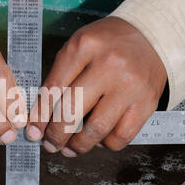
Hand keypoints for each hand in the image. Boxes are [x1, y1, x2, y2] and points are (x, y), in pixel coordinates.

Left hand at [25, 17, 166, 155]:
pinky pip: (121, 136)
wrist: (152, 36)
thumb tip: (43, 117)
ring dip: (78, 146)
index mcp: (84, 46)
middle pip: (71, 112)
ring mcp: (130, 86)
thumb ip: (61, 76)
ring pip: (96, 130)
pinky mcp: (147, 103)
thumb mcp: (79, 46)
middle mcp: (108, 65)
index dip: (39, 117)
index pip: (53, 90)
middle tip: (50, 144)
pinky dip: (105, 144)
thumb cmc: (108, 44)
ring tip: (70, 148)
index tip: (33, 132)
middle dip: (55, 135)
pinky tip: (98, 139)